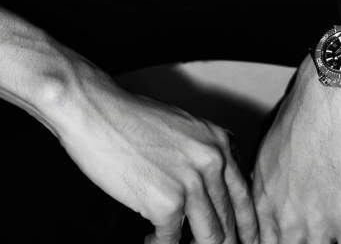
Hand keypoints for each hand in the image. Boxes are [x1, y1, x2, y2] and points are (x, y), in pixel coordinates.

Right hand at [47, 70, 259, 242]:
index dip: (247, 227)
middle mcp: (211, 162)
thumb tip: (210, 191)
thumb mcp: (180, 128)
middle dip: (221, 242)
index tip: (247, 242)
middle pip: (228, 221)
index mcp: (217, 143)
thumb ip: (201, 157)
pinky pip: (172, 240)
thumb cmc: (127, 118)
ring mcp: (191, 184)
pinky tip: (148, 239)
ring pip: (209, 237)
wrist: (93, 110)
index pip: (243, 196)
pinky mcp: (167, 204)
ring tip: (171, 241)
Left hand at [251, 57, 340, 243]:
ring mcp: (318, 225)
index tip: (282, 242)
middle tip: (306, 239)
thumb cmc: (299, 118)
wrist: (329, 101)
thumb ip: (264, 187)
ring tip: (328, 238)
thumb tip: (265, 202)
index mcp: (264, 202)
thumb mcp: (265, 152)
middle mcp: (286, 219)